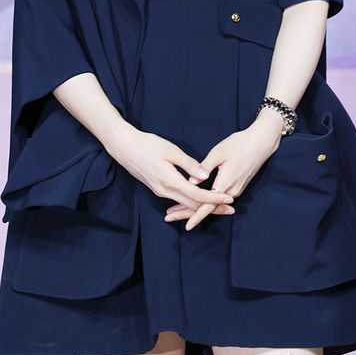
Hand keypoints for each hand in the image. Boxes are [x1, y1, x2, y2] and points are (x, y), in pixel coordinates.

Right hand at [105, 121, 235, 213]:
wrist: (124, 147)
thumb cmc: (147, 145)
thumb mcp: (171, 151)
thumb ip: (189, 165)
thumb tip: (206, 176)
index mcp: (171, 182)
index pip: (197, 195)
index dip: (214, 198)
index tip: (229, 199)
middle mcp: (165, 191)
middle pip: (193, 205)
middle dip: (212, 208)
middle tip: (231, 209)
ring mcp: (160, 191)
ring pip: (185, 204)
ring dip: (202, 206)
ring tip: (219, 207)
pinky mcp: (157, 188)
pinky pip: (177, 200)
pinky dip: (191, 202)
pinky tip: (199, 201)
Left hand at [164, 109, 285, 230]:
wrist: (261, 142)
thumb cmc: (239, 144)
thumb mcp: (219, 152)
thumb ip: (204, 167)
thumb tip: (191, 181)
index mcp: (226, 182)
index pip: (209, 204)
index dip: (197, 216)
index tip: (187, 226)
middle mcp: (232, 190)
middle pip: (208, 208)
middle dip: (188, 214)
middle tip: (168, 217)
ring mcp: (236, 189)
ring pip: (213, 204)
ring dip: (194, 208)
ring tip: (175, 211)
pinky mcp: (237, 186)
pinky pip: (218, 199)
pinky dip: (204, 203)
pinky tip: (193, 202)